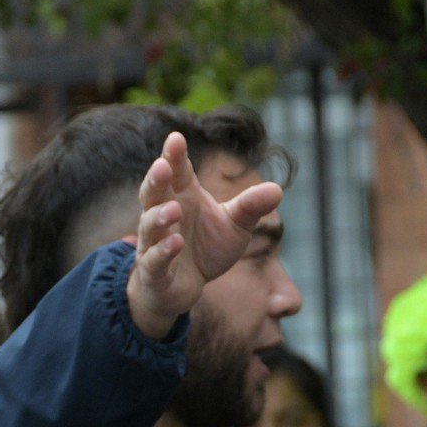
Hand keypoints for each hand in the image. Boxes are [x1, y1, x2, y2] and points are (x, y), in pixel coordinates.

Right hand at [125, 132, 283, 338]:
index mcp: (183, 197)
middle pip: (153, 194)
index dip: (174, 156)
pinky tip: (175, 243)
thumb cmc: (206, 248)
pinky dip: (162, 251)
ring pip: (149, 225)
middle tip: (162, 166)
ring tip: (174, 210)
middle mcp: (164, 217)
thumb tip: (277, 190)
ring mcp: (154, 244)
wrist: (182, 288)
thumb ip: (251, 206)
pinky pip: (154, 260)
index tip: (175, 138)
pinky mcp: (154, 272)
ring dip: (159, 217)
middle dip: (155, 180)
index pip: (177, 173)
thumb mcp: (234, 225)